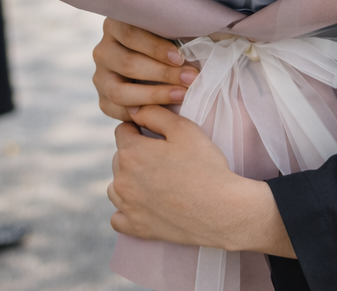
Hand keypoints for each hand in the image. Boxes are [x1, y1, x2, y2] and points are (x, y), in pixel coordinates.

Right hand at [93, 19, 197, 121]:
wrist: (153, 66)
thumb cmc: (169, 43)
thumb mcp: (170, 30)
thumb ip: (179, 29)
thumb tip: (214, 34)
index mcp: (116, 25)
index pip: (131, 34)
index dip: (156, 47)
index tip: (181, 57)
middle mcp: (103, 50)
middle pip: (128, 63)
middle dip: (163, 73)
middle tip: (191, 78)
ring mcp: (100, 76)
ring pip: (120, 91)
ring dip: (155, 94)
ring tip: (182, 94)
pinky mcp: (104, 99)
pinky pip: (118, 110)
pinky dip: (141, 112)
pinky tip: (164, 111)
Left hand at [110, 105, 294, 256]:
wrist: (220, 209)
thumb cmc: (204, 165)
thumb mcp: (184, 129)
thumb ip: (154, 113)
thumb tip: (134, 109)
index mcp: (131, 153)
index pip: (122, 130)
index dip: (139, 128)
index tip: (156, 134)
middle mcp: (122, 180)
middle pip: (119, 158)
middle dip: (135, 153)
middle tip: (162, 157)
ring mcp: (127, 207)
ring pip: (116, 187)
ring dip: (128, 180)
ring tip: (154, 179)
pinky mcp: (136, 228)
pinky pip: (118, 217)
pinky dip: (127, 210)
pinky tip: (144, 204)